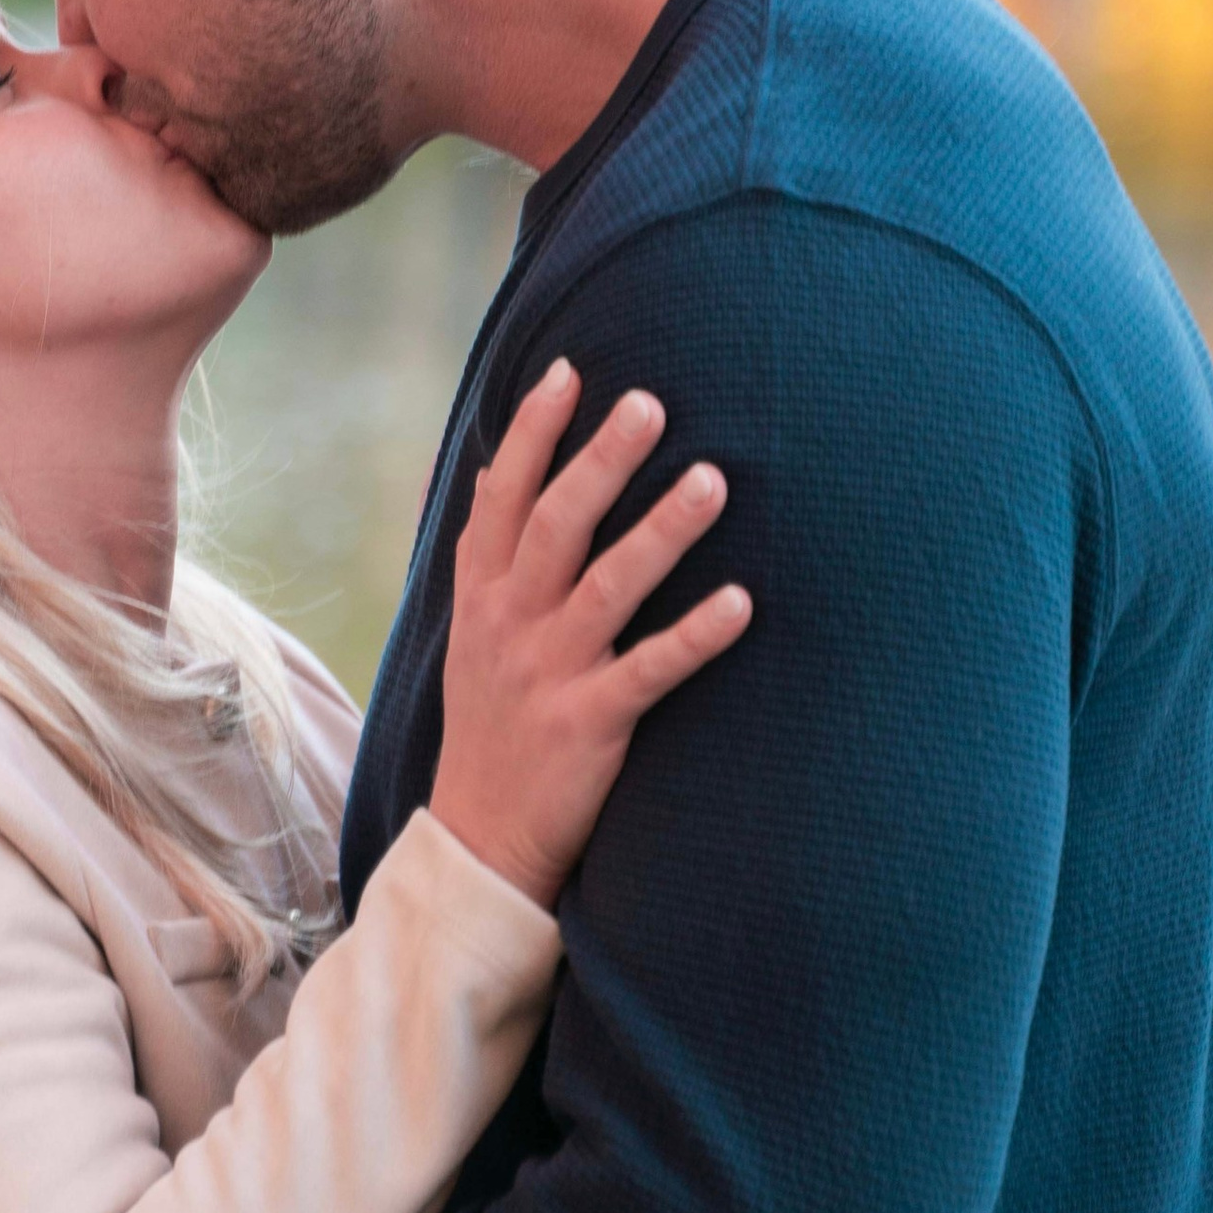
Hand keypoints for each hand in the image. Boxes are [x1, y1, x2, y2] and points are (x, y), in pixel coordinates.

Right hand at [429, 360, 751, 908]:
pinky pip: (650, 671)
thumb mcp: (471, 637)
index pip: (503, 500)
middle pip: (556, 526)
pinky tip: (741, 602)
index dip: (534, 434)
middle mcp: (512, 625)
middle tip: (650, 402)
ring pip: (608, 586)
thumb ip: (488, 558)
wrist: (479, 839)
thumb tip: (494, 474)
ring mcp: (550, 673)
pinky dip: (696, 635)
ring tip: (712, 479)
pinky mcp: (590, 724)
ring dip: (661, 530)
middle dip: (600, 460)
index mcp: (484, 599)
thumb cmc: (491, 727)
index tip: (568, 373)